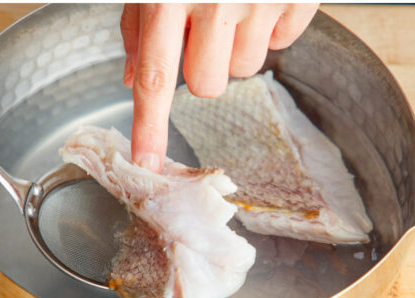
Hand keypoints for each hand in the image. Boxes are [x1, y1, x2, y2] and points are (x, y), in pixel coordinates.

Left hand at [120, 3, 316, 171]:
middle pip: (207, 84)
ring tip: (234, 3)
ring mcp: (262, 1)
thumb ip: (139, 20)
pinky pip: (283, 42)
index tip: (146, 163)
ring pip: (245, 68)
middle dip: (203, 67)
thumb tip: (131, 74)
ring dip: (237, 45)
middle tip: (203, 32)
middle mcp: (216, 0)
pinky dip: (271, 26)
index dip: (150, 126)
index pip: (154, 76)